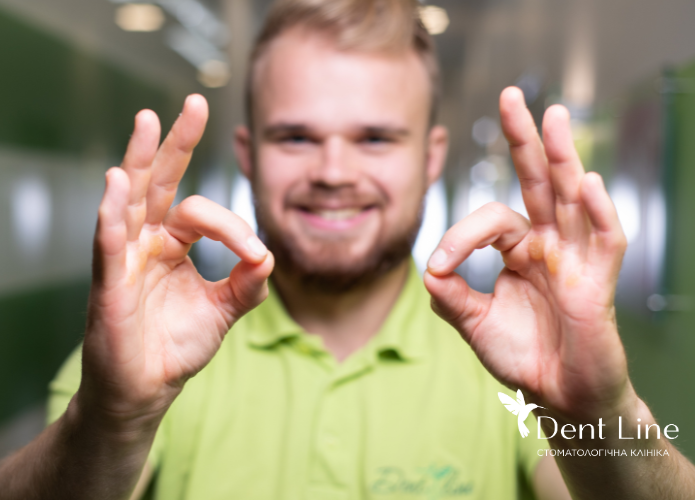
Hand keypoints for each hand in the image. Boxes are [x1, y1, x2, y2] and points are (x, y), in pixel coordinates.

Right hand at [79, 95, 273, 425]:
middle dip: (177, 144)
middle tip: (195, 104)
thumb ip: (248, 283)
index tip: (257, 258)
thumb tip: (269, 253)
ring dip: (140, 160)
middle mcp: (147, 242)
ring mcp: (125, 258)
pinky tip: (117, 182)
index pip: (202, 213)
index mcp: (173, 244)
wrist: (149, 388)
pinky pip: (109, 243)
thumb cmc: (178, 345)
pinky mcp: (109, 283)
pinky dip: (112, 213)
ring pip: (130, 200)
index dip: (234, 228)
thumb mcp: (224, 310)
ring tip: (148, 122)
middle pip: (160, 183)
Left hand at [424, 87, 631, 420]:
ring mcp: (575, 257)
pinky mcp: (597, 280)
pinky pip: (603, 239)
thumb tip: (429, 266)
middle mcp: (548, 243)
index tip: (441, 267)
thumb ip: (449, 294)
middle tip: (511, 96)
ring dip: (562, 156)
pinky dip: (596, 211)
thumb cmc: (521, 354)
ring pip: (571, 196)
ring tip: (553, 116)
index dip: (460, 234)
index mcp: (519, 249)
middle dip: (524, 140)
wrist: (556, 395)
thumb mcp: (472, 322)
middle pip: (537, 181)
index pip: (491, 218)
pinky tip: (583, 181)